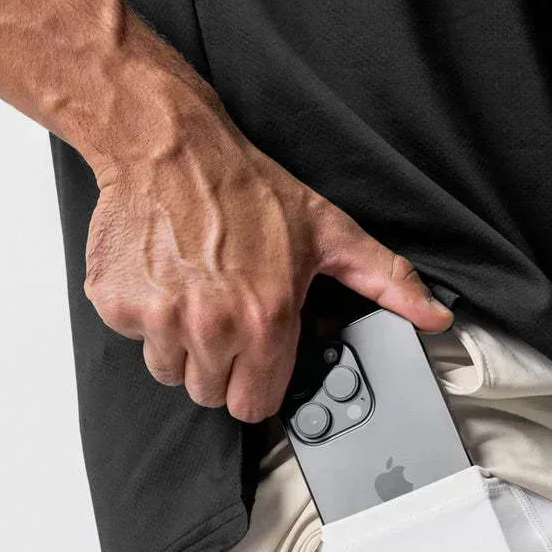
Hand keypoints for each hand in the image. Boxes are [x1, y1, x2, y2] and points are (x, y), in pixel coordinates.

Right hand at [83, 116, 452, 421]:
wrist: (166, 145)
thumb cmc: (247, 188)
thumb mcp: (328, 232)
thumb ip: (386, 281)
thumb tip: (435, 317)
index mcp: (265, 322)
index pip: (253, 407)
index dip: (255, 382)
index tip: (254, 353)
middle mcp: (211, 327)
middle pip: (208, 393)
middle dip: (218, 363)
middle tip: (223, 311)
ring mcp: (159, 318)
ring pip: (169, 371)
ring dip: (179, 343)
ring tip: (194, 290)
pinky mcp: (116, 304)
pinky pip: (133, 339)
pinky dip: (144, 316)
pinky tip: (164, 275)